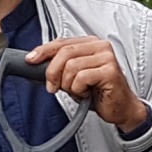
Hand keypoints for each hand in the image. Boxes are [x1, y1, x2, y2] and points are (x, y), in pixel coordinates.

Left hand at [28, 36, 147, 133]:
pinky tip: (86, 94)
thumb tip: (35, 63)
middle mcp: (100, 46)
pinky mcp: (110, 71)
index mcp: (91, 43)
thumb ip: (60, 66)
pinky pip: (81, 78)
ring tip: (78, 91)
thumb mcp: (74, 76)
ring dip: (68, 85)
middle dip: (53, 72)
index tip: (31, 60)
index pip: (61, 42)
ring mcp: (107, 57)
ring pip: (71, 66)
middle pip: (65, 52)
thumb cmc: (98, 92)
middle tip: (52, 87)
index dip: (43, 50)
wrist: (120, 109)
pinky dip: (78, 90)